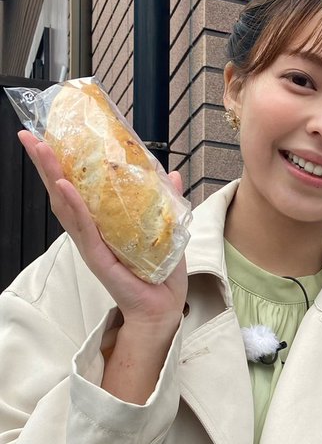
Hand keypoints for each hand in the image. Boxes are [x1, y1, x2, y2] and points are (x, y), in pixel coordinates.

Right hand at [19, 129, 186, 342]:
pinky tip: (63, 186)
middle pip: (62, 192)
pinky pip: (84, 228)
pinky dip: (73, 206)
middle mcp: (91, 232)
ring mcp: (91, 245)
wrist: (164, 308)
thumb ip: (166, 202)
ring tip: (39, 149)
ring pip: (66, 205)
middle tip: (28, 135)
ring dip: (52, 175)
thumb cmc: (161, 275)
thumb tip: (171, 173)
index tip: (47, 137)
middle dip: (45, 163)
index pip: (77, 188)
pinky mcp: (98, 258)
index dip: (62, 163)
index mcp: (103, 224)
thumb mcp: (167, 230)